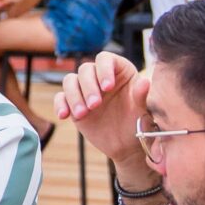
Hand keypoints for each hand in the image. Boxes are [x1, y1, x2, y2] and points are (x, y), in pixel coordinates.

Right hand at [54, 51, 151, 172]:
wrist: (126, 145)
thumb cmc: (138, 124)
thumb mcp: (141, 111)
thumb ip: (141, 96)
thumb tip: (145, 82)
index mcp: (119, 71)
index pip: (105, 59)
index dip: (104, 70)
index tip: (107, 87)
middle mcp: (99, 77)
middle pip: (85, 70)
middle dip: (88, 87)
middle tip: (95, 105)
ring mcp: (85, 90)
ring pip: (70, 81)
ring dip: (74, 96)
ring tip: (83, 113)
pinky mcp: (74, 104)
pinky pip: (61, 98)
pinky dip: (60, 104)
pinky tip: (64, 115)